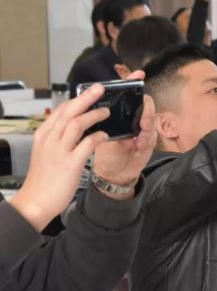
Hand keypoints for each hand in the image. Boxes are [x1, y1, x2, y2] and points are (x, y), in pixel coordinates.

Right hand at [9, 85, 110, 230]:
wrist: (35, 202)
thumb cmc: (43, 178)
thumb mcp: (46, 152)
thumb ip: (58, 137)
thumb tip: (73, 125)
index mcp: (44, 135)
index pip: (60, 110)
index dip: (76, 99)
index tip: (89, 92)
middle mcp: (50, 139)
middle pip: (69, 111)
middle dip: (86, 98)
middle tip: (100, 89)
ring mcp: (59, 151)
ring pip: (77, 123)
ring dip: (94, 115)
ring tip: (106, 112)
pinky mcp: (70, 163)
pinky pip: (87, 144)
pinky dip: (98, 136)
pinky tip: (105, 135)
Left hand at [92, 70, 156, 198]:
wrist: (113, 176)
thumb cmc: (106, 155)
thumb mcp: (97, 135)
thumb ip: (96, 121)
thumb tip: (87, 105)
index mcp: (120, 114)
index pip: (127, 94)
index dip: (133, 82)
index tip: (138, 73)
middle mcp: (134, 119)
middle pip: (145, 104)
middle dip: (144, 110)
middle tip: (141, 121)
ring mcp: (143, 129)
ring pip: (150, 120)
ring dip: (145, 127)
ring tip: (138, 138)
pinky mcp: (149, 142)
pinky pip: (151, 136)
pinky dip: (145, 140)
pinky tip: (137, 145)